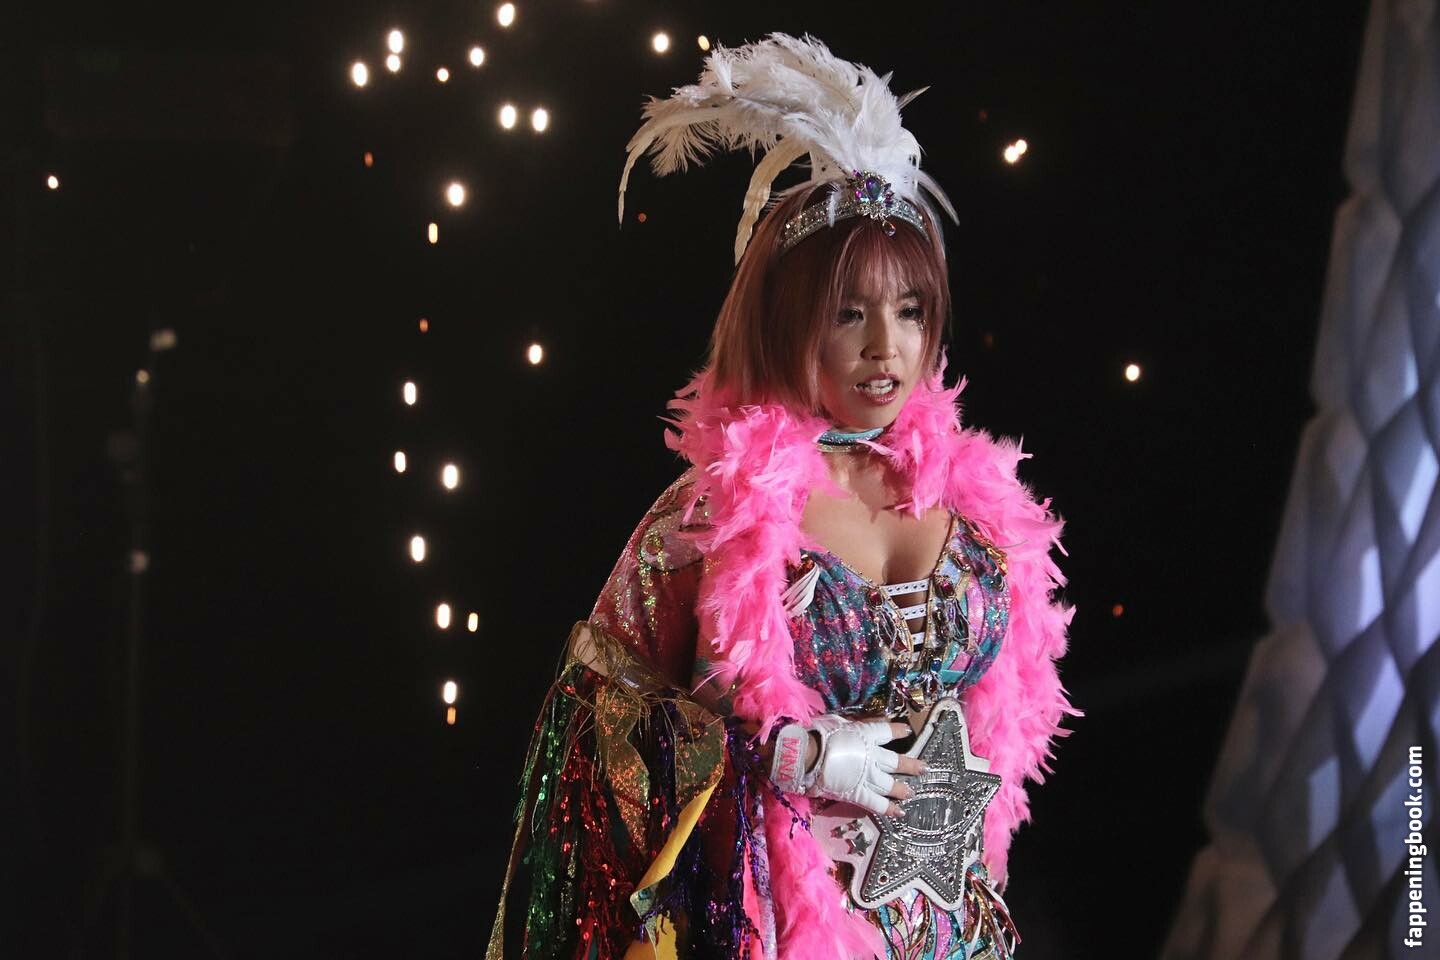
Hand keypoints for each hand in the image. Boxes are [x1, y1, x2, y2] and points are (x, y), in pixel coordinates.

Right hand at [771, 715, 925, 816]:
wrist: (808, 755)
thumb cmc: (818, 734)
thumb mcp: (837, 721)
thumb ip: (851, 725)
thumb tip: (858, 724)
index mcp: (866, 735)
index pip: (887, 732)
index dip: (898, 731)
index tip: (907, 730)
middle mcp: (872, 756)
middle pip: (896, 761)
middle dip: (911, 765)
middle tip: (923, 768)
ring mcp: (867, 776)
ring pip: (890, 785)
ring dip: (902, 788)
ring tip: (911, 792)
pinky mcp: (859, 793)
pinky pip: (877, 803)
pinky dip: (889, 808)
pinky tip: (900, 812)